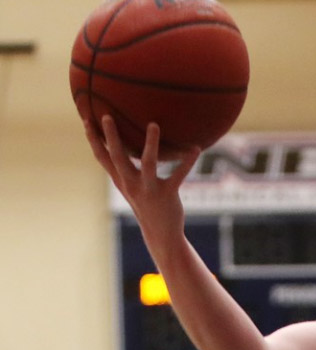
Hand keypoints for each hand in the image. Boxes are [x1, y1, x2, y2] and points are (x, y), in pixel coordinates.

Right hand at [84, 116, 198, 240]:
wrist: (160, 233)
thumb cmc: (146, 205)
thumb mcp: (132, 187)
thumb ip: (126, 170)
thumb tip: (125, 148)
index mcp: (121, 180)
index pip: (102, 157)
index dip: (93, 139)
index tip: (86, 119)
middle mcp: (131, 184)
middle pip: (118, 157)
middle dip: (112, 137)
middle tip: (107, 115)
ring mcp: (149, 189)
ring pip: (148, 163)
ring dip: (151, 143)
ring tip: (154, 124)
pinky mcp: (167, 194)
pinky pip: (178, 175)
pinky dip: (187, 162)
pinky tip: (196, 149)